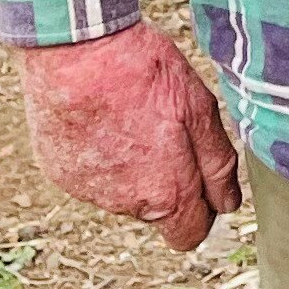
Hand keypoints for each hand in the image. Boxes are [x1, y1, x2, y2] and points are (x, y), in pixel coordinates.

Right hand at [13, 23, 241, 250]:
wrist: (76, 53)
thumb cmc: (143, 74)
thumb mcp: (199, 109)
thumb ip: (217, 163)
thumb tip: (229, 202)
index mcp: (165, 194)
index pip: (190, 235)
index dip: (204, 210)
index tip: (205, 179)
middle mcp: (124, 203)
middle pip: (159, 209)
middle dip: (170, 178)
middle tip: (168, 127)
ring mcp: (87, 190)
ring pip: (123, 190)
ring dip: (134, 165)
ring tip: (133, 113)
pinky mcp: (59, 172)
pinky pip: (91, 174)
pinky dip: (101, 153)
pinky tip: (103, 115)